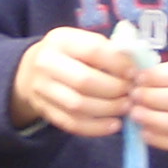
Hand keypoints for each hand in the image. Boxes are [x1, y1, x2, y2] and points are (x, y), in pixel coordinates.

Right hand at [9, 27, 138, 135]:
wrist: (29, 70)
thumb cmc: (68, 55)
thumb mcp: (81, 42)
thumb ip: (107, 50)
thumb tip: (139, 66)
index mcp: (60, 40)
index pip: (93, 51)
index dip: (118, 64)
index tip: (134, 73)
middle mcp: (46, 63)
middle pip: (84, 81)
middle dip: (114, 89)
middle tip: (132, 93)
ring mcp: (42, 89)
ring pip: (78, 105)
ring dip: (108, 109)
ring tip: (126, 107)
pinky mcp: (44, 110)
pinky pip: (72, 124)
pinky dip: (96, 128)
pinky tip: (114, 125)